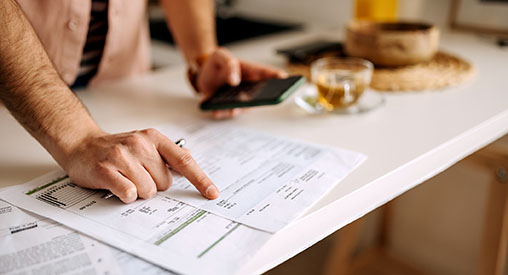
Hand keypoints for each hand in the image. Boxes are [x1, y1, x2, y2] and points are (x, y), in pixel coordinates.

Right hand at [62, 128, 218, 202]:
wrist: (82, 145)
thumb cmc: (116, 148)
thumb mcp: (145, 143)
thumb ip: (167, 152)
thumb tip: (189, 157)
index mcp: (154, 138)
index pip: (184, 161)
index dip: (200, 179)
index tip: (213, 193)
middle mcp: (140, 144)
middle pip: (165, 182)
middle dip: (154, 185)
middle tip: (136, 175)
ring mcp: (123, 156)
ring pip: (148, 190)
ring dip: (139, 191)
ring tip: (125, 178)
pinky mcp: (106, 169)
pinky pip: (129, 193)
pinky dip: (126, 195)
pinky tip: (117, 185)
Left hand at [196, 47, 287, 118]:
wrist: (202, 72)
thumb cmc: (217, 63)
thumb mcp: (220, 56)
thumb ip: (229, 64)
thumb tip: (234, 80)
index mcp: (251, 72)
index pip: (267, 74)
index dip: (277, 77)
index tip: (284, 78)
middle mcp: (248, 87)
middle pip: (260, 95)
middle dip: (261, 99)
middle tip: (259, 99)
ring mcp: (239, 99)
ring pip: (244, 107)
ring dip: (238, 109)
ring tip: (233, 108)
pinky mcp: (226, 106)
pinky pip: (227, 112)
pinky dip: (222, 112)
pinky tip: (217, 111)